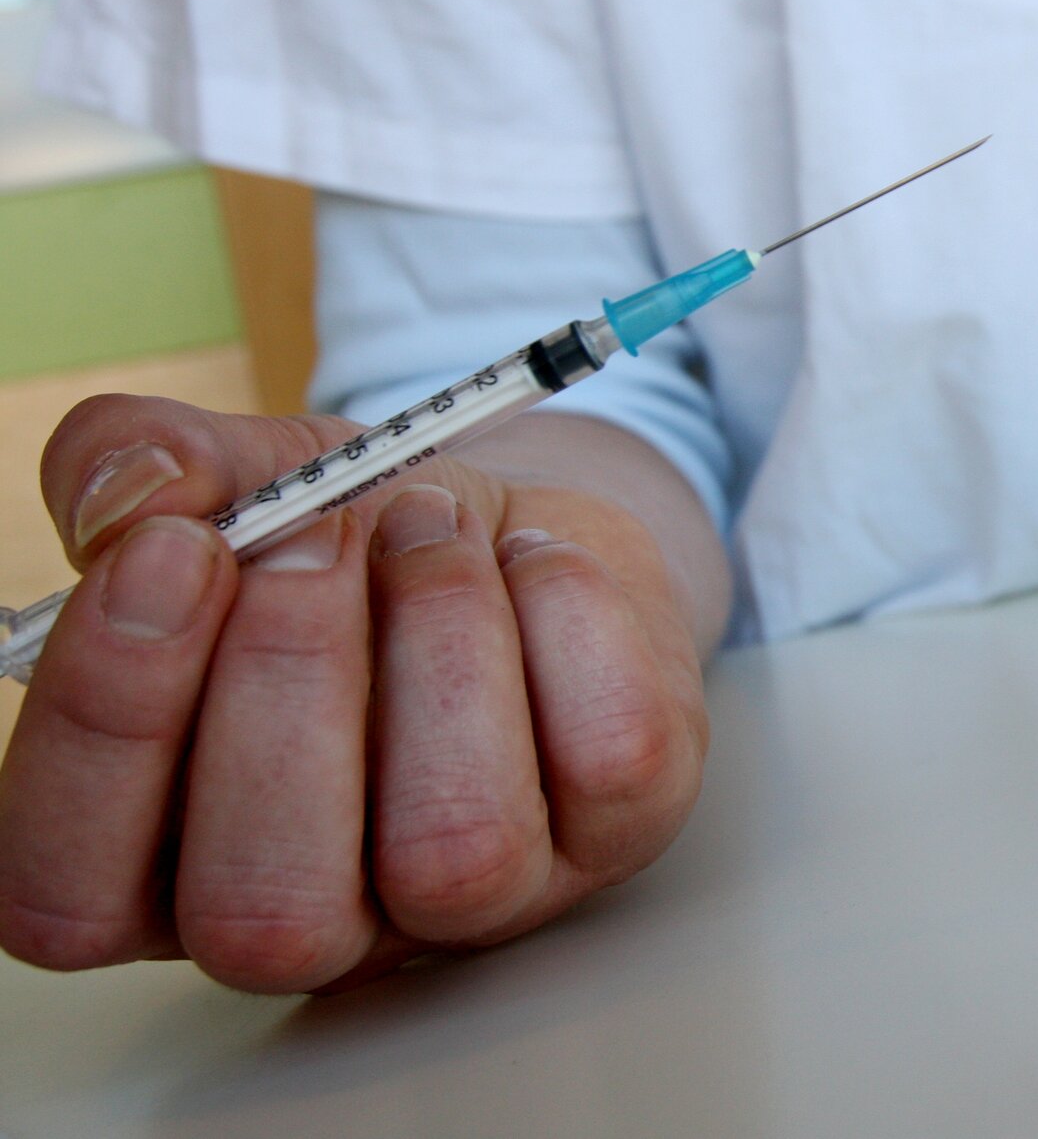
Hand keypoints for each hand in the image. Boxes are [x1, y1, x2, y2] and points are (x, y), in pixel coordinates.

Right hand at [0, 397, 709, 992]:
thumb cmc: (359, 546)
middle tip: (317, 537)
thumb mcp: (240, 481)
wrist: (522, 532)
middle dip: (289, 681)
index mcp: (163, 865)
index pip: (69, 894)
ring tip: (432, 529)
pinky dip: (568, 616)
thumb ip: (148, 469)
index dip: (108, 725)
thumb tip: (133, 494)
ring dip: (439, 640)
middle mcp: (320, 916)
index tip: (170, 552)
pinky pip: (607, 758)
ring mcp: (480, 898)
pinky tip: (532, 564)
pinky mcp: (619, 832)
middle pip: (268, 908)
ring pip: (454, 848)